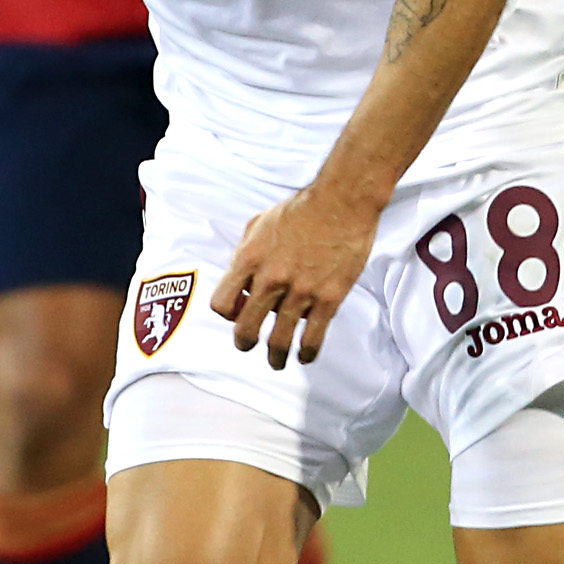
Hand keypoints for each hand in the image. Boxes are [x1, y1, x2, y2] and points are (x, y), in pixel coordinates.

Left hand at [211, 182, 380, 366]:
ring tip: (277, 362)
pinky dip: (306, 352)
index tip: (236, 314)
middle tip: (248, 345)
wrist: (341, 202)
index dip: (227, 314)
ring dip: (275, 357)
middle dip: (244, 343)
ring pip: (278, 340)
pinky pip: (312, 337)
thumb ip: (246, 253)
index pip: (222, 303)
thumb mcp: (259, 224)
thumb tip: (242, 280)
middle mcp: (271, 279)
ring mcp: (300, 291)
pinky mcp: (328, 298)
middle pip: (245, 328)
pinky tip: (305, 355)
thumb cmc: (301, 209)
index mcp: (250, 259)